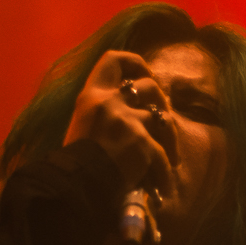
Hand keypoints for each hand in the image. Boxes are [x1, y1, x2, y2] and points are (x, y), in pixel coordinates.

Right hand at [63, 49, 172, 195]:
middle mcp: (110, 102)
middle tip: (164, 119)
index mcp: (92, 95)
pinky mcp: (142, 144)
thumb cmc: (74, 160)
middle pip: (150, 86)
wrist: (74, 184)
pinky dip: (165, 170)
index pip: (114, 60)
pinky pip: (163, 155)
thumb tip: (132, 110)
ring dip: (171, 138)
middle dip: (162, 101)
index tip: (146, 75)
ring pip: (163, 118)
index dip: (136, 63)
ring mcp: (128, 122)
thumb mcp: (83, 124)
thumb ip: (103, 112)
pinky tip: (162, 183)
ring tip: (172, 155)